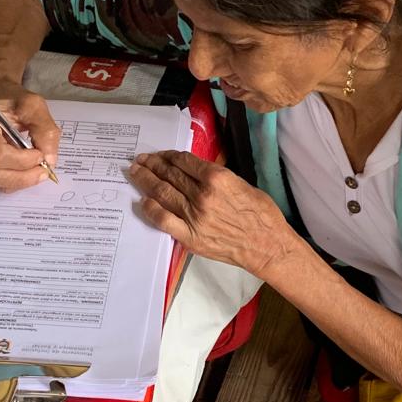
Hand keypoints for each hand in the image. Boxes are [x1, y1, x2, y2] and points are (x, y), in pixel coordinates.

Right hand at [0, 80, 59, 191]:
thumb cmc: (10, 100)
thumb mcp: (34, 105)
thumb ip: (45, 131)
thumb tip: (49, 160)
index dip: (22, 161)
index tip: (40, 155)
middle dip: (22, 176)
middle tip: (43, 171)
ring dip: (19, 181)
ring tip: (36, 170)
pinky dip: (11, 181)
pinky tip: (23, 170)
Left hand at [128, 150, 296, 276]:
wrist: (266, 245)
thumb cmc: (261, 215)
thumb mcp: (242, 184)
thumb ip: (218, 177)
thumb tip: (197, 172)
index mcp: (217, 178)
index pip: (183, 161)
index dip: (168, 156)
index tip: (160, 155)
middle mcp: (202, 195)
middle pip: (169, 174)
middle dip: (152, 165)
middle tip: (141, 160)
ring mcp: (194, 216)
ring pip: (162, 193)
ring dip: (145, 181)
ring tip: (135, 173)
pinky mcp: (190, 236)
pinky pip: (163, 220)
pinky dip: (150, 209)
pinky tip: (143, 202)